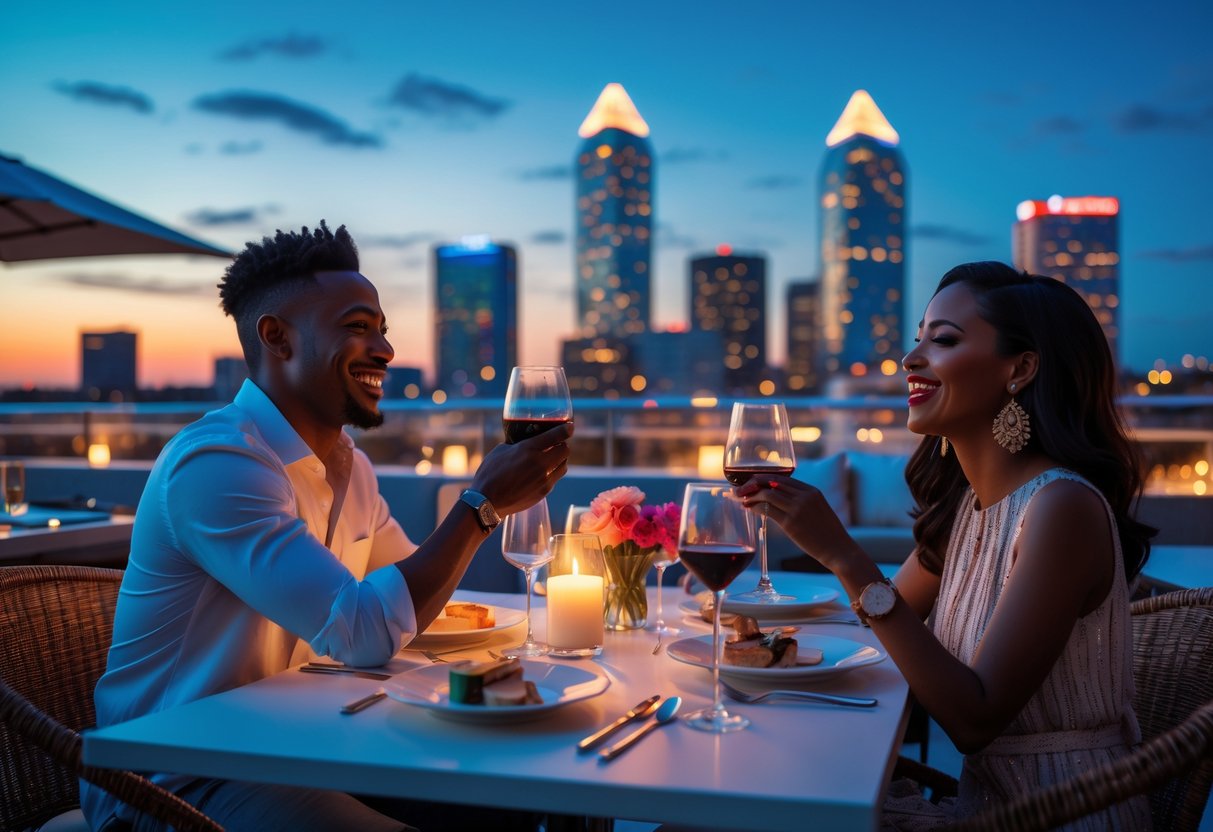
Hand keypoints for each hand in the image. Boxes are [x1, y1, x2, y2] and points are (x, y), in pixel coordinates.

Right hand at [471, 422, 571, 515]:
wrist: (487, 502)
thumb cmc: (490, 473)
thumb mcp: (501, 450)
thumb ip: (517, 445)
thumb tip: (525, 442)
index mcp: (529, 449)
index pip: (556, 436)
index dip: (566, 429)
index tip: (569, 426)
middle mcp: (540, 464)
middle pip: (565, 451)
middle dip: (562, 445)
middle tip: (555, 444)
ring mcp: (544, 480)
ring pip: (563, 466)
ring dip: (560, 460)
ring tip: (550, 459)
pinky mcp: (544, 492)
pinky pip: (555, 479)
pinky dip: (552, 473)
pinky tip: (541, 473)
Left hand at [735, 474, 861, 572]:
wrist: (839, 549)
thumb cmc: (828, 533)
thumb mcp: (818, 510)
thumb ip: (802, 502)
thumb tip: (779, 500)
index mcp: (812, 490)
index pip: (781, 478)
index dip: (763, 479)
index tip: (752, 483)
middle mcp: (804, 496)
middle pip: (772, 481)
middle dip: (753, 483)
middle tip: (741, 490)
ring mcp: (797, 508)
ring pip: (767, 493)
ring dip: (751, 495)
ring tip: (742, 500)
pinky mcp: (791, 523)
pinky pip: (767, 509)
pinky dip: (755, 507)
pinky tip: (750, 508)